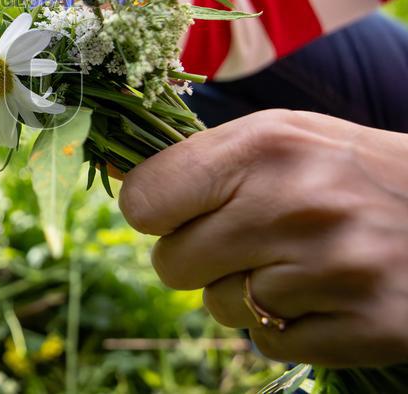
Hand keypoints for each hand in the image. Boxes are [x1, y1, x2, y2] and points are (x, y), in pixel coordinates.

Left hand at [119, 109, 407, 366]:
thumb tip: (115, 175)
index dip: (156, 213)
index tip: (181, 211)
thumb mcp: (279, 137)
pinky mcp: (367, 327)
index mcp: (263, 146)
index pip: (144, 202)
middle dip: (199, 257)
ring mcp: (332, 270)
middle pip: (170, 264)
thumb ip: (199, 159)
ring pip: (219, 308)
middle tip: (247, 238)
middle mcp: (293, 205)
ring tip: (297, 260)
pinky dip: (286, 326)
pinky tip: (324, 292)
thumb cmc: (347, 171)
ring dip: (247, 292)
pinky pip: (268, 344)